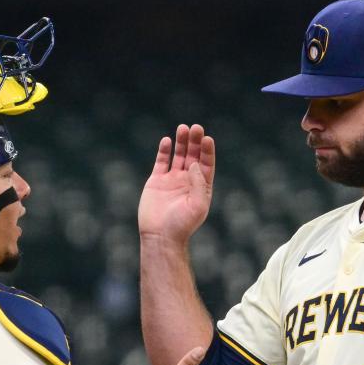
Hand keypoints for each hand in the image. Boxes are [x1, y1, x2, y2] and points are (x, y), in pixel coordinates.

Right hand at [138, 124, 215, 242]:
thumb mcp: (197, 205)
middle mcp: (188, 181)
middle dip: (195, 142)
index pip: (207, 164)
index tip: (207, 139)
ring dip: (181, 142)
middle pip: (193, 156)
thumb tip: (196, 164)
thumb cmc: (182, 225)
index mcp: (201, 187)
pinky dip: (164, 151)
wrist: (160, 236)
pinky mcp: (156, 181)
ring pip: (178, 156)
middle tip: (195, 128)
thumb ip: (198, 183)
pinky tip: (167, 140)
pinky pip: (161, 162)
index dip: (207, 151)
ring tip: (183, 128)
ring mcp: (172, 180)